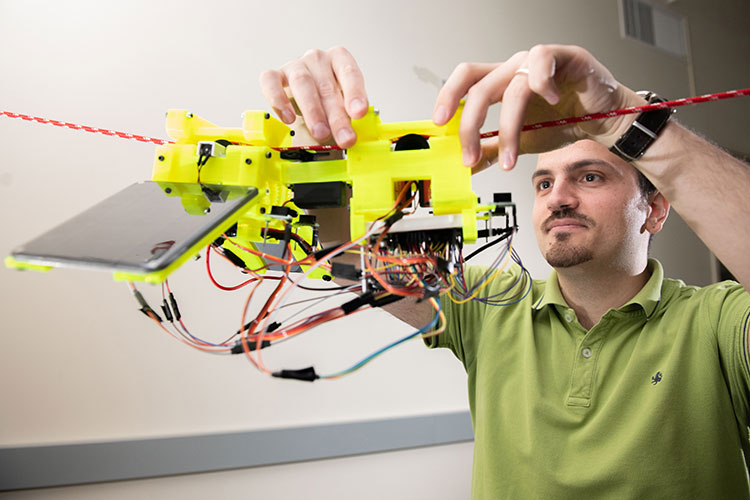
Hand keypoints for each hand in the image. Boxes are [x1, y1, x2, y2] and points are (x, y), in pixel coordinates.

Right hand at [259, 46, 368, 148]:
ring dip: (312, 111)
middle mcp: (317, 59)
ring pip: (302, 83)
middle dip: (336, 115)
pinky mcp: (274, 76)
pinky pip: (271, 82)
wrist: (306, 96)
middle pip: (326, 85)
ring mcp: (295, 66)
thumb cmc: (327, 98)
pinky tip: (288, 118)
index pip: (349, 72)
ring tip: (320, 132)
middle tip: (344, 137)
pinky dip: (279, 100)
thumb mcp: (343, 104)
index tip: (359, 112)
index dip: (355, 93)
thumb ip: (348, 115)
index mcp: (338, 59)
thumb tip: (352, 135)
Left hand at [433, 44, 643, 170]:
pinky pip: (543, 61)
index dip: (448, 97)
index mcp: (501, 81)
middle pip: (480, 88)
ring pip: (511, 87)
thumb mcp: (520, 142)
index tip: (438, 124)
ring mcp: (539, 60)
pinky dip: (543, 85)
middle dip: (470, 127)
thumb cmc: (564, 122)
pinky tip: (552, 104)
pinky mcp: (565, 56)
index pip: (466, 80)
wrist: (604, 120)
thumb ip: (492, 150)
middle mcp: (515, 68)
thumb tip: (465, 166)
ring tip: (513, 157)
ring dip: (509, 128)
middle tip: (469, 156)